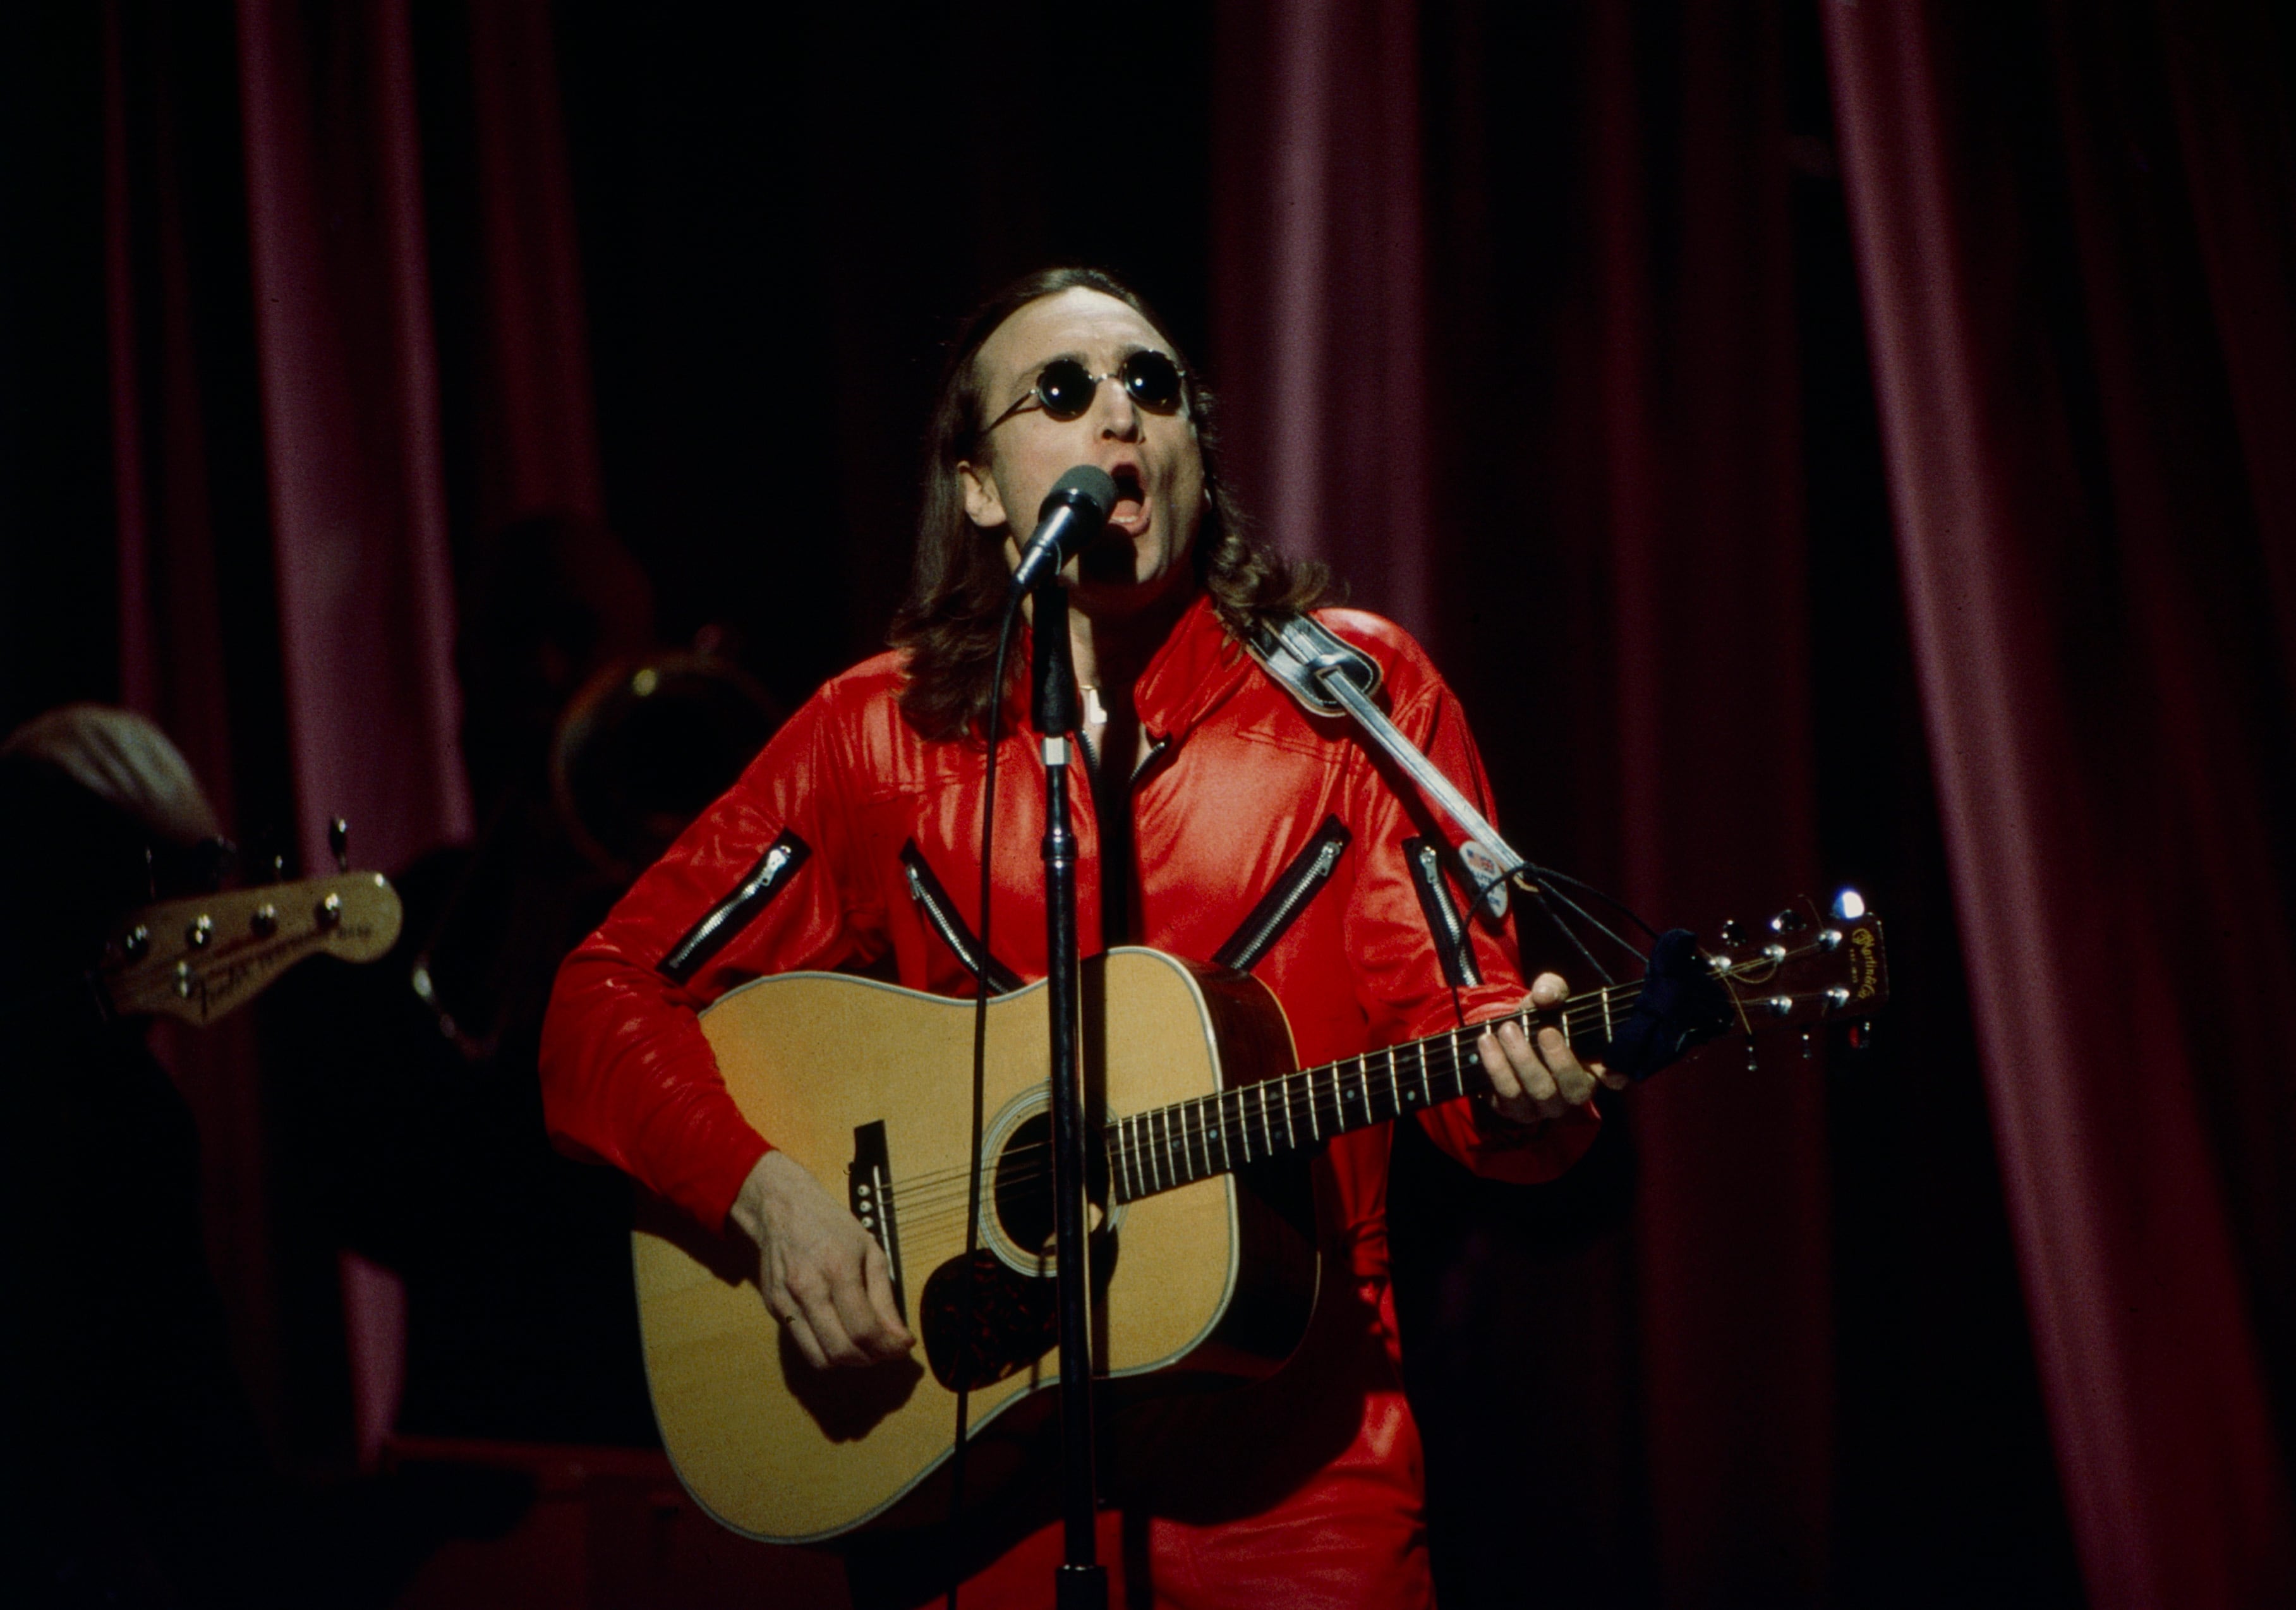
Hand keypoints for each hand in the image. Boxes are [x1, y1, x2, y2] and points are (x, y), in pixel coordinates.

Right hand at [728, 1149, 914, 1368]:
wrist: (784, 1209)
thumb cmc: (832, 1226)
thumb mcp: (870, 1251)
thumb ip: (885, 1299)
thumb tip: (900, 1340)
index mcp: (838, 1269)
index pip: (864, 1329)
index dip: (888, 1347)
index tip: (903, 1348)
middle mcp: (808, 1289)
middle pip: (841, 1350)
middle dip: (870, 1359)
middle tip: (885, 1350)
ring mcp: (786, 1302)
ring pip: (820, 1358)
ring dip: (848, 1361)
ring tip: (863, 1346)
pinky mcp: (774, 1310)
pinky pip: (803, 1346)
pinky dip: (826, 1350)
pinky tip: (839, 1334)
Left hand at [1476, 972, 1627, 1124]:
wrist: (1503, 1035)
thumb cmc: (1538, 1018)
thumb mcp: (1548, 997)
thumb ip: (1552, 988)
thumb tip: (1544, 995)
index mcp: (1592, 1066)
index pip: (1616, 1078)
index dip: (1616, 1077)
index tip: (1606, 1070)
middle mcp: (1572, 1092)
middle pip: (1572, 1089)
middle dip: (1557, 1059)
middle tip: (1542, 1030)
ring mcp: (1543, 1106)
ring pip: (1537, 1093)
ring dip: (1521, 1060)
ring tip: (1506, 1030)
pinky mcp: (1513, 1110)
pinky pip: (1505, 1097)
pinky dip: (1495, 1068)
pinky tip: (1487, 1044)